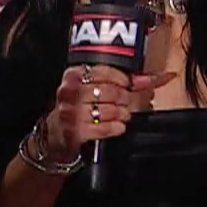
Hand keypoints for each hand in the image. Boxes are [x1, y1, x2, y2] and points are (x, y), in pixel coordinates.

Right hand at [42, 66, 177, 156]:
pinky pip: (103, 128)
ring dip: (122, 114)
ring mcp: (70, 113)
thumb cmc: (79, 108)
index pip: (104, 71)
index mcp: (73, 75)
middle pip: (109, 91)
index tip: (129, 84)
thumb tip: (149, 77)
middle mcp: (69, 92)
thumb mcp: (93, 89)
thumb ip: (120, 81)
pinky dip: (116, 128)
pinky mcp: (75, 131)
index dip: (123, 79)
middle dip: (124, 98)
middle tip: (127, 103)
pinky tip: (118, 127)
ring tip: (122, 115)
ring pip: (108, 110)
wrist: (57, 134)